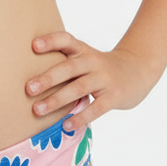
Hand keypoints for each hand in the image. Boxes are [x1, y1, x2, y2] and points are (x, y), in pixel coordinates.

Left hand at [26, 33, 156, 130]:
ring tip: (38, 110)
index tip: (33, 46)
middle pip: (69, 68)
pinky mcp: (114, 96)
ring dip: (57, 100)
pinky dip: (80, 117)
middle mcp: (93, 62)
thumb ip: (64, 63)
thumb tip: (29, 79)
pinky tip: (66, 126)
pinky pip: (96, 108)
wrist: (138, 70)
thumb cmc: (100, 67)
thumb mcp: (85, 57)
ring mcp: (104, 79)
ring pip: (78, 88)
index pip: (66, 40)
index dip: (51, 41)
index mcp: (83, 50)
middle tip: (28, 89)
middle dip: (47, 78)